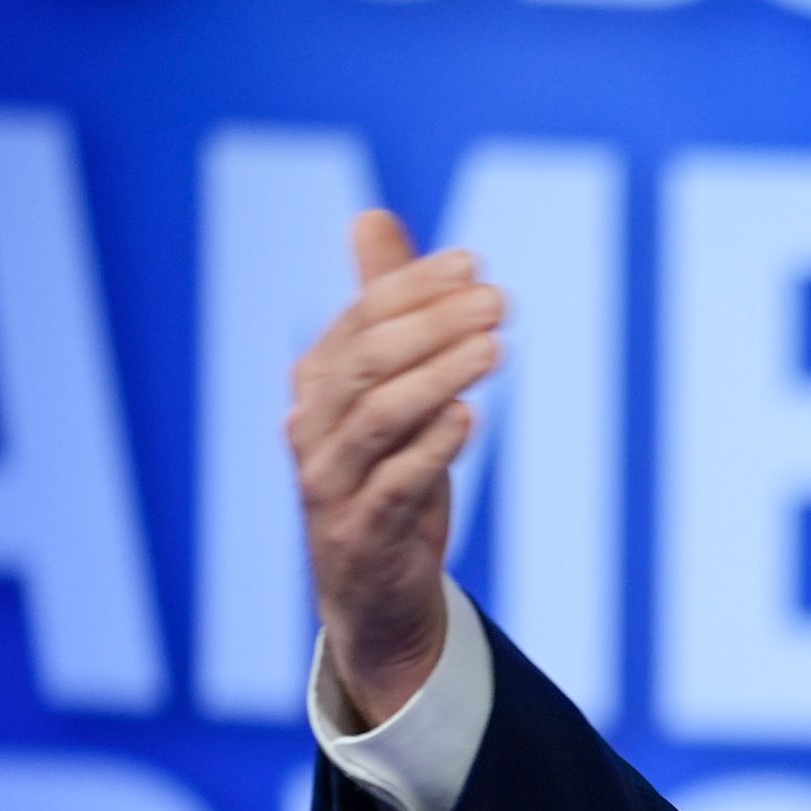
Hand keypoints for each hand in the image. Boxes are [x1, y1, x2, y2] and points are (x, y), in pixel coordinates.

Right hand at [289, 209, 499, 727]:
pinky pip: (392, 487)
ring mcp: (331, 485)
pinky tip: (469, 417)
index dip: (413, 287)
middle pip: (366, 362)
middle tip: (498, 300)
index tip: (474, 262)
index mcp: (317, 385)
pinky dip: (429, 451)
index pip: (361, 320)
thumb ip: (381, 308)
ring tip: (493, 347)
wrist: (371, 595)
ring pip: (377, 420)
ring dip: (438, 377)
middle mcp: (312, 429)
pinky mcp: (360, 536)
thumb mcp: (386, 390)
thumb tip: (372, 215)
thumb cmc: (384, 477)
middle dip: (432, 324)